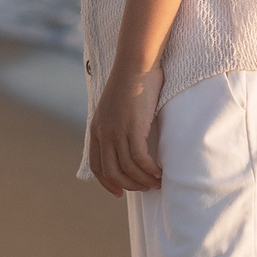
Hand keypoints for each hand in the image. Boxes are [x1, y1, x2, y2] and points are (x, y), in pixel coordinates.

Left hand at [87, 62, 164, 197]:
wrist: (136, 65)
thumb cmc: (131, 83)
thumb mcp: (115, 107)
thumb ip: (115, 124)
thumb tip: (126, 140)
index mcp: (96, 129)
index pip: (97, 166)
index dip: (107, 183)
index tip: (120, 192)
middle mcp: (103, 133)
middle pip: (111, 172)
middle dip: (128, 185)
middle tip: (144, 189)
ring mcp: (116, 131)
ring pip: (127, 169)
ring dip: (143, 180)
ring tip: (156, 182)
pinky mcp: (133, 128)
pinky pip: (140, 159)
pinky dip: (150, 170)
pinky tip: (159, 172)